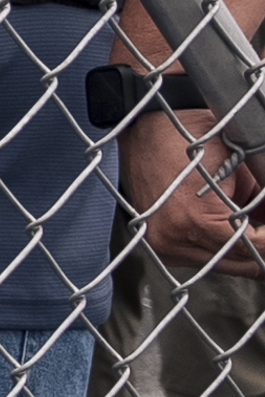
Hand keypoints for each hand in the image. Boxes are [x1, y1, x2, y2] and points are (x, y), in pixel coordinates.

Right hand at [128, 110, 264, 274]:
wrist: (143, 132)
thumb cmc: (186, 135)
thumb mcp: (239, 163)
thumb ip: (262, 195)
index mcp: (195, 219)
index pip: (253, 246)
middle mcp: (174, 239)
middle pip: (240, 264)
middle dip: (261, 248)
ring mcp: (163, 245)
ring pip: (223, 265)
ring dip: (244, 251)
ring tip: (256, 232)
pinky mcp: (159, 244)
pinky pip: (203, 258)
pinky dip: (222, 249)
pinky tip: (233, 232)